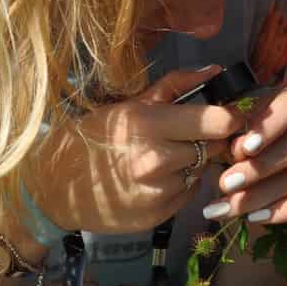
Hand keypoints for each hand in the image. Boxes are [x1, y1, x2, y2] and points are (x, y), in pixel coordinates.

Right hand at [25, 66, 249, 235]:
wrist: (56, 187)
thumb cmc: (93, 137)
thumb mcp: (129, 104)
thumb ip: (176, 86)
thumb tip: (216, 70)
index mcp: (150, 124)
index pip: (219, 122)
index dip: (230, 118)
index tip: (228, 116)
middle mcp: (158, 159)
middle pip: (215, 147)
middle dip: (210, 140)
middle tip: (189, 136)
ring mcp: (159, 191)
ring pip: (202, 170)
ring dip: (193, 162)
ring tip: (164, 157)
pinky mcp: (160, 215)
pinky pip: (190, 193)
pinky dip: (181, 184)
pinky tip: (157, 178)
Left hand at [202, 85, 286, 234]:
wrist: (253, 199)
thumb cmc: (238, 160)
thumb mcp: (229, 145)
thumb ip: (233, 140)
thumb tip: (239, 149)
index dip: (269, 126)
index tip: (243, 149)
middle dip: (259, 166)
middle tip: (226, 184)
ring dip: (264, 192)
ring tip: (231, 207)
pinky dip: (285, 211)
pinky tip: (256, 217)